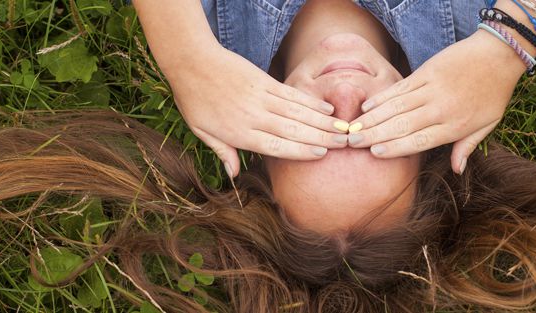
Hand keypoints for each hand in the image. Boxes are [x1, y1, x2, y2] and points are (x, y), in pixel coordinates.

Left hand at [168, 44, 350, 176]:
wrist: (191, 62)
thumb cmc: (194, 99)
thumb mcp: (201, 131)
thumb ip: (223, 152)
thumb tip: (234, 175)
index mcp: (239, 133)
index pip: (276, 146)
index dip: (300, 151)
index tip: (322, 155)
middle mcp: (254, 117)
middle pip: (293, 130)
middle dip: (321, 138)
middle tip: (345, 143)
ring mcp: (261, 97)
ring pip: (297, 112)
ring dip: (322, 121)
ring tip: (343, 128)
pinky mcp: (264, 81)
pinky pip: (291, 94)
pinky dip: (310, 102)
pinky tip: (326, 109)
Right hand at [346, 31, 525, 172]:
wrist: (499, 54)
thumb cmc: (494, 92)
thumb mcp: (488, 124)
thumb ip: (467, 147)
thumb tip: (457, 171)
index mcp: (455, 126)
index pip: (419, 141)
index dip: (395, 148)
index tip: (374, 153)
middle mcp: (440, 109)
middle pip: (402, 125)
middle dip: (374, 135)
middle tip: (352, 142)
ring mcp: (431, 89)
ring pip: (395, 107)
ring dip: (372, 118)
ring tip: (353, 127)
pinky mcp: (426, 72)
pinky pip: (399, 88)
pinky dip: (381, 97)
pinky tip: (366, 106)